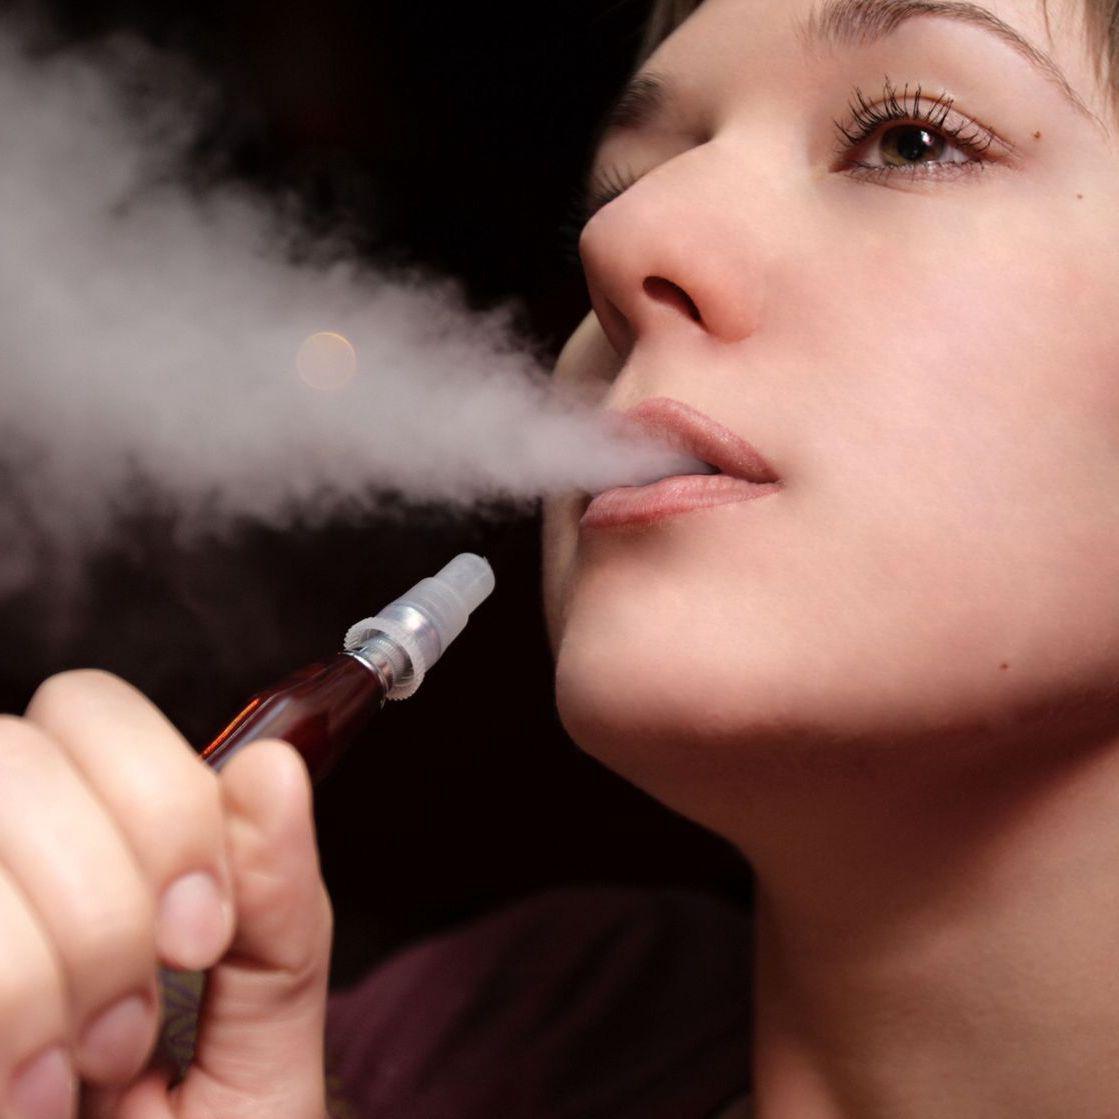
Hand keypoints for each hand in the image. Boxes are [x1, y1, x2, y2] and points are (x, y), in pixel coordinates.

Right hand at [0, 670, 332, 1118]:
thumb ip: (278, 910)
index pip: (85, 708)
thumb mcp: (260, 1049)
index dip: (154, 798)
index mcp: (91, 855)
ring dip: (37, 970)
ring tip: (75, 1081)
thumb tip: (276, 765)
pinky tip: (13, 1097)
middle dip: (100, 893)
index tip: (203, 929)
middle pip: (10, 753)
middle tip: (141, 1019)